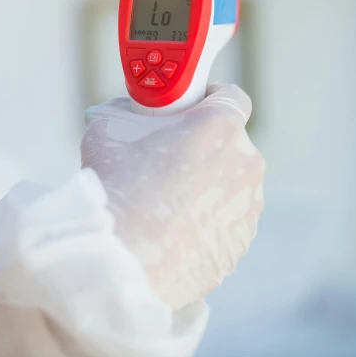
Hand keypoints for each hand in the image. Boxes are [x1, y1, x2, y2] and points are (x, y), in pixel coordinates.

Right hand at [81, 84, 265, 309]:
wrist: (121, 261)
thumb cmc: (116, 187)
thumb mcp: (107, 129)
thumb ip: (125, 113)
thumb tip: (125, 112)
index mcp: (220, 127)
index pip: (231, 96)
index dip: (208, 99)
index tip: (187, 110)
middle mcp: (246, 163)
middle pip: (229, 144)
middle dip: (202, 147)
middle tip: (164, 158)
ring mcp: (248, 207)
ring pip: (230, 184)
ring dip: (206, 186)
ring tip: (163, 203)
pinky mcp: (240, 243)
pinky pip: (226, 221)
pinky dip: (205, 221)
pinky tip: (171, 230)